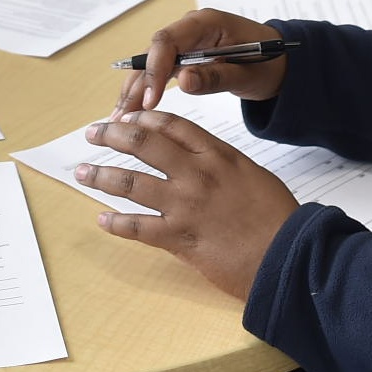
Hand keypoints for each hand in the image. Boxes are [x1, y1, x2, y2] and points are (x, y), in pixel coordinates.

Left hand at [77, 110, 298, 299]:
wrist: (288, 256)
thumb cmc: (278, 218)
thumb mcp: (253, 175)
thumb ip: (223, 164)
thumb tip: (200, 161)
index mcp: (217, 154)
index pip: (171, 125)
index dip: (145, 117)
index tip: (129, 115)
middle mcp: (196, 173)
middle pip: (143, 142)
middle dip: (112, 134)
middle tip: (93, 132)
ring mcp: (184, 204)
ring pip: (130, 182)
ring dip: (101, 175)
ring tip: (82, 172)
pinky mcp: (179, 237)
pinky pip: (137, 227)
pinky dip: (115, 223)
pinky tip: (102, 219)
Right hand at [113, 8, 289, 117]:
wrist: (282, 62)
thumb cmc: (269, 63)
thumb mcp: (247, 73)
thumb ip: (216, 76)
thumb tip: (184, 80)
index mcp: (205, 23)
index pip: (167, 41)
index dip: (155, 71)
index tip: (150, 101)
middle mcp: (189, 29)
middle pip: (152, 54)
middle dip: (136, 84)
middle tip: (122, 116)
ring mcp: (185, 42)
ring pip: (150, 64)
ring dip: (134, 90)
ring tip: (117, 118)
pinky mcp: (183, 57)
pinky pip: (159, 72)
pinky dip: (145, 91)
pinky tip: (131, 112)